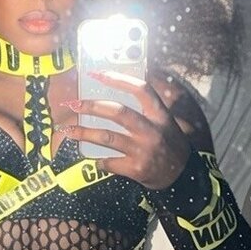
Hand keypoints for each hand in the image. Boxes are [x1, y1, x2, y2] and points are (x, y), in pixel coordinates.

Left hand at [61, 70, 192, 188]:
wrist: (182, 175)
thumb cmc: (169, 145)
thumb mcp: (165, 122)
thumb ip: (146, 110)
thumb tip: (115, 92)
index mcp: (160, 115)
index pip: (141, 90)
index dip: (119, 79)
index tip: (98, 74)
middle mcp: (152, 130)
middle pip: (119, 112)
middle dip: (92, 106)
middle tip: (74, 104)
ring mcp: (144, 150)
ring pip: (108, 138)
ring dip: (84, 133)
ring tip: (68, 131)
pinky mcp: (137, 168)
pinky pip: (110, 162)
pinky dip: (99, 161)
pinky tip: (94, 159)